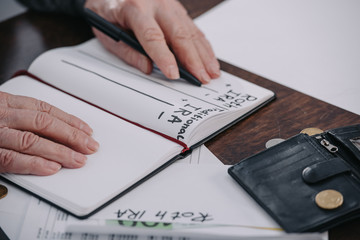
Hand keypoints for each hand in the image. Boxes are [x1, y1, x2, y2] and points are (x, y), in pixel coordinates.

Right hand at [0, 92, 98, 175]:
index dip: (70, 121)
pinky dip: (33, 164)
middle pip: (43, 123)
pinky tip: (52, 168)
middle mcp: (3, 116)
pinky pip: (11, 159)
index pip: (45, 110)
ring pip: (31, 141)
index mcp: (7, 103)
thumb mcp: (1, 111)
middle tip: (90, 147)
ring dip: (59, 152)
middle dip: (71, 136)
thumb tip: (59, 129)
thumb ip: (24, 117)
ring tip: (77, 160)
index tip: (87, 131)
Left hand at [84, 0, 220, 83]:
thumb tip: (148, 68)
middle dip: (193, 60)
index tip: (174, 75)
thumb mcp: (106, 32)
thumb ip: (127, 51)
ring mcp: (169, 3)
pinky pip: (193, 27)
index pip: (152, 36)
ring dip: (203, 54)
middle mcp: (155, 2)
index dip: (165, 57)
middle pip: (179, 34)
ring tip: (212, 73)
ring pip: (190, 30)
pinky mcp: (176, 8)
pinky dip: (202, 45)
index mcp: (133, 7)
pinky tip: (209, 58)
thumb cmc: (106, 10)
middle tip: (201, 79)